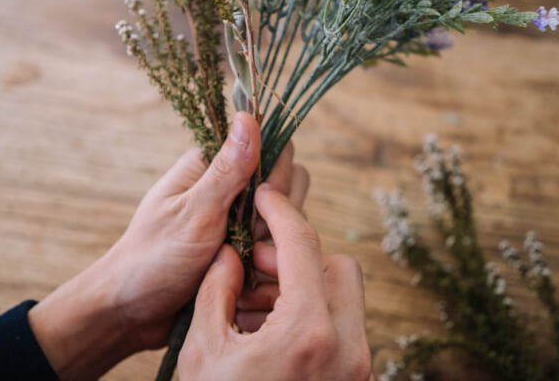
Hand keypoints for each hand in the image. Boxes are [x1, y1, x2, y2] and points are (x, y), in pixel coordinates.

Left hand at [28, 112, 309, 379]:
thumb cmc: (153, 259)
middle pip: (284, 186)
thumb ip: (228, 169)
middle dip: (275, 218)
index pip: (273, 150)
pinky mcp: (241, 250)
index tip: (259, 204)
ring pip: (283, 221)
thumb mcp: (194, 213)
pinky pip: (274, 250)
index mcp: (212, 166)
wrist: (132, 313)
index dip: (276, 176)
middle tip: (243, 242)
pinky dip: (267, 266)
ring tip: (241, 266)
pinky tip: (246, 283)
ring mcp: (237, 221)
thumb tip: (249, 116)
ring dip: (271, 245)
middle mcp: (228, 189)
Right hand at [178, 183, 370, 380]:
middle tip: (256, 264)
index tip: (264, 196)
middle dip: (298, 256)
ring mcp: (355, 367)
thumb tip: (229, 256)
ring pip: (343, 297)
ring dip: (302, 287)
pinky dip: (310, 316)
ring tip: (252, 303)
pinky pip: (341, 329)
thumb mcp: (203, 351)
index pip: (303, 245)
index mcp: (306, 334)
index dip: (280, 211)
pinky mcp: (353, 379)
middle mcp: (345, 348)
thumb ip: (216, 291)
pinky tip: (266, 329)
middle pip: (339, 266)